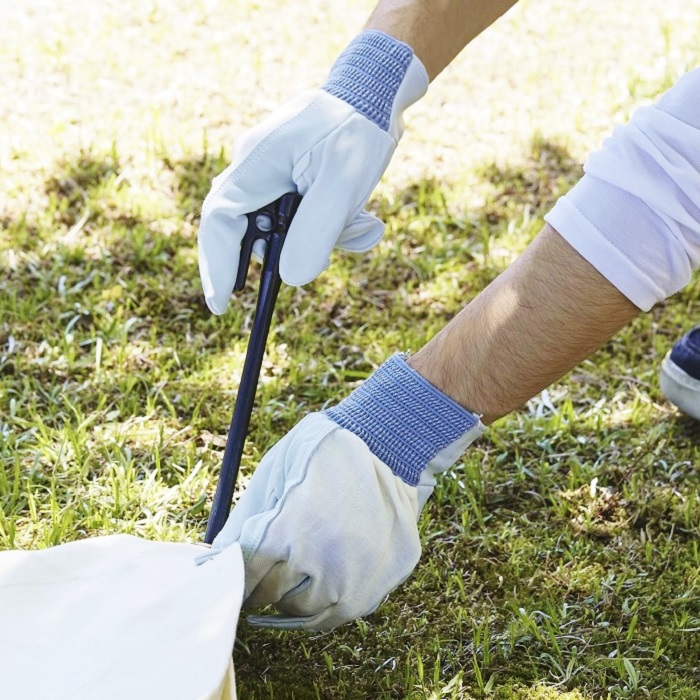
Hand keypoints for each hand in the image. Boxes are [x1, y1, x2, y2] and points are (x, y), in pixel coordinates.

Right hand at [197, 31, 427, 313]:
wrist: (376, 93)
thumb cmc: (359, 128)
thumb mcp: (344, 182)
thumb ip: (317, 229)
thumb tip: (291, 280)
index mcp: (256, 164)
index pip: (219, 222)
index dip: (216, 266)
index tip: (221, 305)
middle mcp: (255, 171)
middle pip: (249, 231)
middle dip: (287, 253)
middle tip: (318, 257)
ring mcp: (272, 176)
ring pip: (281, 231)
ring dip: (322, 240)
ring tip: (361, 223)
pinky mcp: (291, 182)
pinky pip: (299, 220)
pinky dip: (330, 229)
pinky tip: (362, 219)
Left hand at [210, 355, 483, 629]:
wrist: (384, 443)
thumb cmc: (319, 455)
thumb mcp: (273, 477)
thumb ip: (243, 524)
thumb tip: (214, 561)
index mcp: (289, 533)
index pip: (247, 578)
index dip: (240, 573)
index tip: (241, 569)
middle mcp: (323, 563)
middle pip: (275, 598)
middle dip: (266, 583)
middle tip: (270, 566)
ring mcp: (358, 577)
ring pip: (309, 611)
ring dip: (298, 594)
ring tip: (301, 565)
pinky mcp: (382, 582)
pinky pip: (345, 611)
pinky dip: (330, 599)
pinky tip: (327, 575)